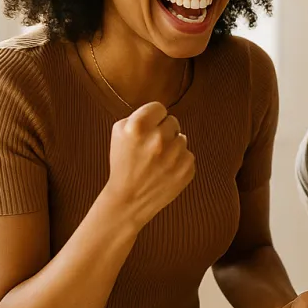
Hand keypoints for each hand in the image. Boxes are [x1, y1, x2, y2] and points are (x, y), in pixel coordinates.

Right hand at [104, 102, 194, 229]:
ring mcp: (175, 155)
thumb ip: (139, 116)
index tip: (148, 128)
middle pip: (173, 121)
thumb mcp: (120, 133)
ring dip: (172, 147)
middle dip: (163, 132)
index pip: (159, 108)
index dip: (153, 117)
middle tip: (151, 148)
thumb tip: (160, 112)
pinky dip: (179, 161)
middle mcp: (158, 138)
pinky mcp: (187, 168)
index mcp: (138, 127)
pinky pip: (188, 155)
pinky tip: (165, 171)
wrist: (129, 199)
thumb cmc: (124, 163)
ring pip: (182, 138)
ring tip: (157, 161)